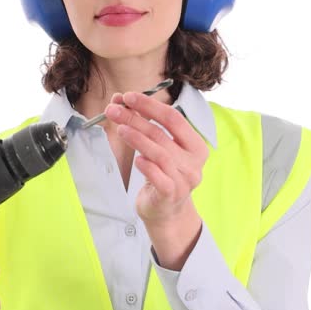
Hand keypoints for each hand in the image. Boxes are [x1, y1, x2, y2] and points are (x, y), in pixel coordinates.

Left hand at [106, 90, 209, 226]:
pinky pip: (158, 176)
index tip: (129, 97)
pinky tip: (136, 160)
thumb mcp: (159, 149)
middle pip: (162, 134)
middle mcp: (193, 162)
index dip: (150, 105)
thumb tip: (121, 102)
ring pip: (160, 154)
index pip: (174, 118)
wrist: (166, 212)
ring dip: (137, 138)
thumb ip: (145, 125)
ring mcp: (184, 179)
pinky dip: (146, 166)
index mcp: (195, 146)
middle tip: (114, 110)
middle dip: (136, 118)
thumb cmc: (163, 175)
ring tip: (120, 129)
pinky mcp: (171, 194)